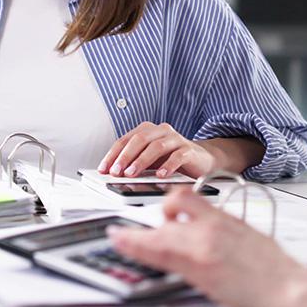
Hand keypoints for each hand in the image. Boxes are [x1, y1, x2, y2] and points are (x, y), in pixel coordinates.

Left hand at [98, 122, 213, 177]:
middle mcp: (161, 131)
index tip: (104, 169)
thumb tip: (113, 173)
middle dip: (125, 156)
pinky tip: (160, 175)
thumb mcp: (149, 159)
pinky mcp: (189, 150)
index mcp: (148, 130)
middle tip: (116, 171)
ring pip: (156, 147)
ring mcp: (176, 139)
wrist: (202, 159)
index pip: (126, 139)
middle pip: (139, 140)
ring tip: (132, 174)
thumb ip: (134, 162)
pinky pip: (177, 156)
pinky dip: (167, 166)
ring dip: (141, 161)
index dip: (113, 154)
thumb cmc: (172, 158)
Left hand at [109, 189, 306, 306]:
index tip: (156, 210)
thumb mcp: (249, 240)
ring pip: (159, 232)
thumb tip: (211, 237)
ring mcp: (203, 245)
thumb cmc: (276, 271)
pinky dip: (136, 245)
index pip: (187, 200)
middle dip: (153, 224)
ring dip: (136, 236)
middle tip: (136, 233)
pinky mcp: (198, 266)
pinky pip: (159, 253)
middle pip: (170, 211)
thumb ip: (226, 234)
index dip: (167, 204)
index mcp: (224, 219)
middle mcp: (211, 227)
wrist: (290, 288)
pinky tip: (123, 242)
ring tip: (121, 238)